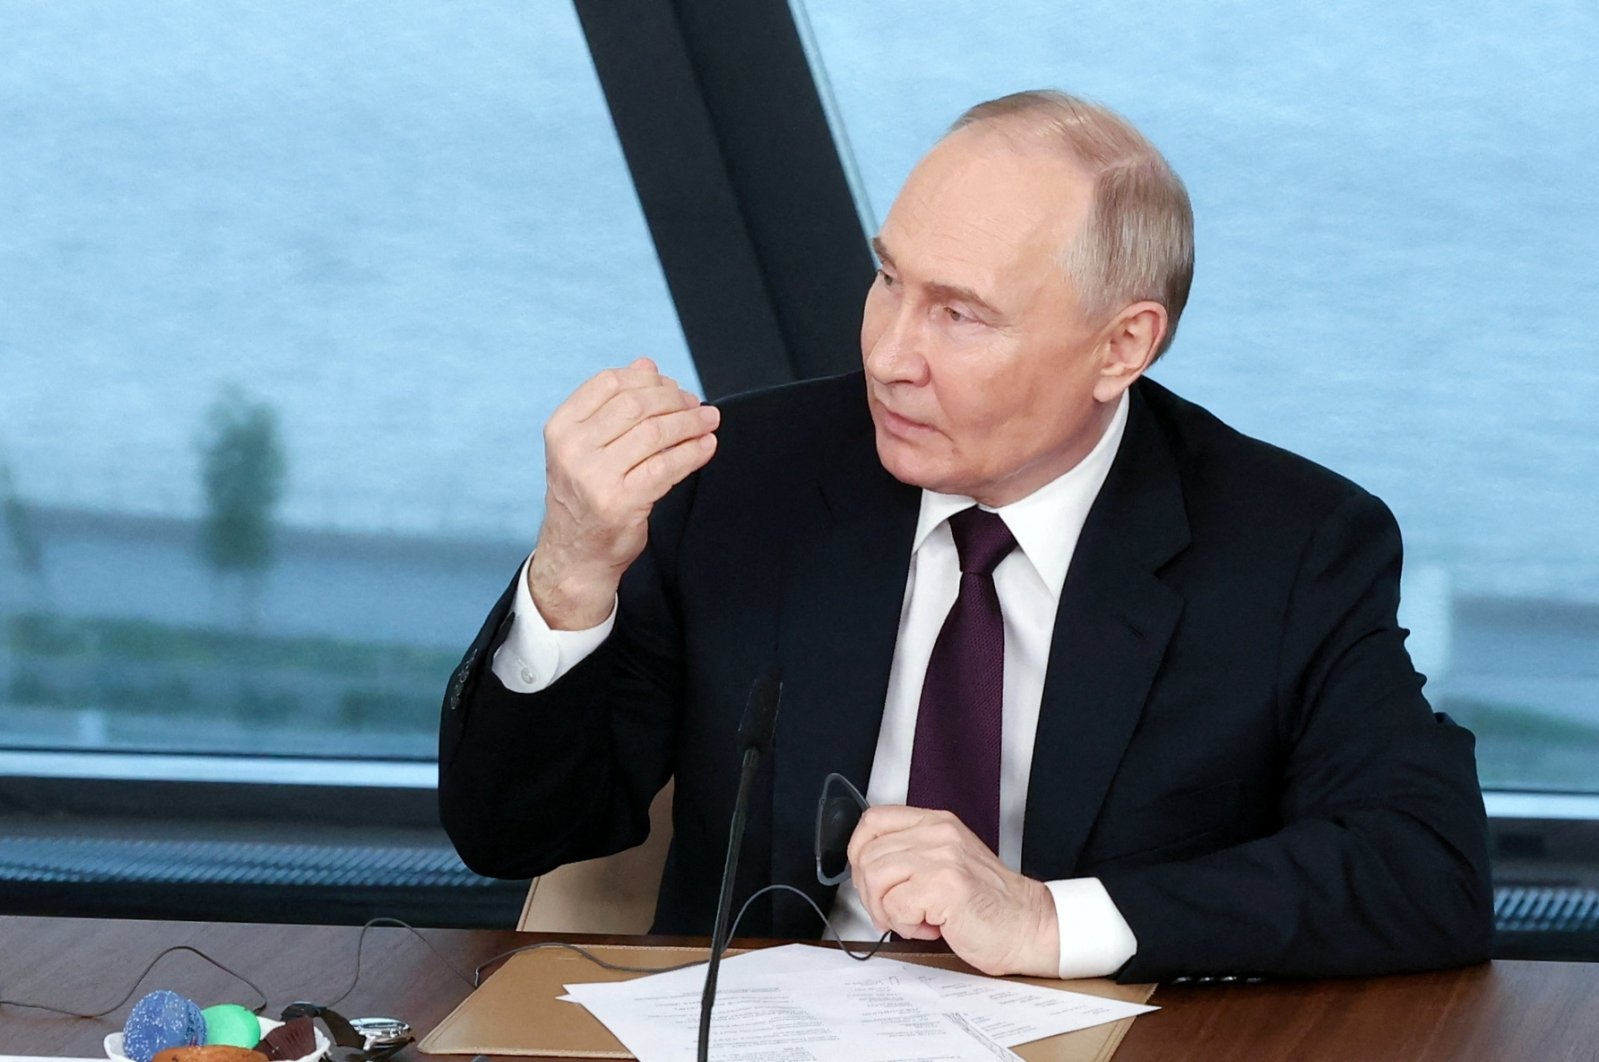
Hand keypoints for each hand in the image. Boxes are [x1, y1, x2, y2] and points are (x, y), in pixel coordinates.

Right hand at [529, 358, 718, 628]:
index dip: (648, 379)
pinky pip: (667, 466)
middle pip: (636, 404)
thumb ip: (613, 406)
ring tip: (708, 422)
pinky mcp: (621, 502)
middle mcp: (573, 449)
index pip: (609, 383)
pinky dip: (692, 452)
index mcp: (562, 427)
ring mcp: (595, 476)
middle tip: (697, 406)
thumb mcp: (587, 446)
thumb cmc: (586, 496)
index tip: (672, 386)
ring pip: (655, 433)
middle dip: (674, 400)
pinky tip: (706, 447)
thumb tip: (646, 365)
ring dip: (690, 423)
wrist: (575, 554)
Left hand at [848, 805, 1059, 976]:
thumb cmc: (989, 904)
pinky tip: (932, 926)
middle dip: (871, 894)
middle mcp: (938, 834)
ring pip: (875, 879)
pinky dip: (907, 926)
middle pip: (867, 855)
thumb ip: (911, 854)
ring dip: (888, 911)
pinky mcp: (945, 886)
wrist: (1029, 926)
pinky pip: (894, 906)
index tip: (867, 878)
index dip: (858, 851)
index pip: (873, 820)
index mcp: (936, 823)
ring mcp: (942, 857)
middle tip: (895, 912)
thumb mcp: (947, 862)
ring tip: (917, 918)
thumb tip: (865, 866)